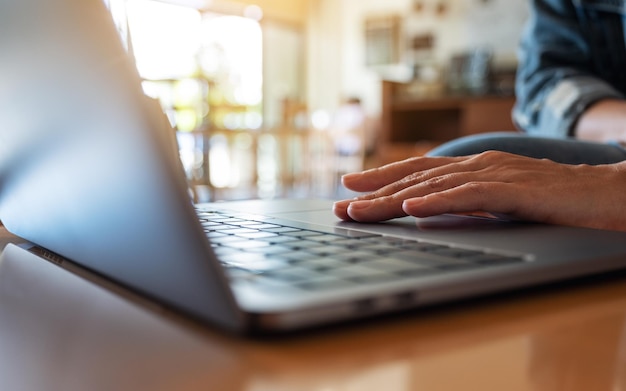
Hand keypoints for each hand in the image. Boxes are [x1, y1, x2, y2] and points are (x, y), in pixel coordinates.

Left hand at [333, 151, 625, 230]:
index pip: (419, 172)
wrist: (609, 193)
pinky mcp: (516, 190)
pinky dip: (437, 202)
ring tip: (360, 210)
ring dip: (392, 199)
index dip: (382, 178)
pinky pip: (469, 196)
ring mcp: (496, 175)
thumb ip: (468, 203)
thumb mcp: (502, 201)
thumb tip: (429, 215)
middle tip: (340, 205)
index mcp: (475, 168)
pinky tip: (411, 209)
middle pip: (417, 179)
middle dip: (374, 192)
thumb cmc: (556, 201)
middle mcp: (479, 165)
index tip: (350, 186)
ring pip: (433, 186)